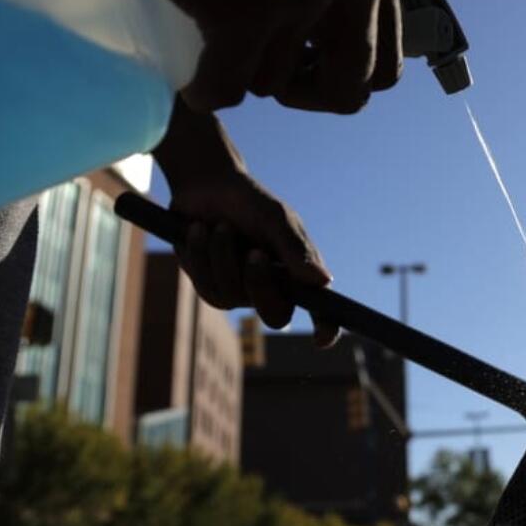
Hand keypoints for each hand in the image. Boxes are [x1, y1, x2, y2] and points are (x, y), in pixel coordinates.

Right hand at [83, 0, 401, 112]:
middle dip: (300, 94)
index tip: (301, 68)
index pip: (385, 68)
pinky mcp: (247, 8)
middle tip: (259, 69)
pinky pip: (228, 89)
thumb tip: (342, 64)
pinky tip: (190, 76)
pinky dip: (204, 90)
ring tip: (212, 27)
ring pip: (275, 85)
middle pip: (348, 92)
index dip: (340, 80)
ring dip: (239, 72)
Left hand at [152, 101, 338, 345]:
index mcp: (299, 274)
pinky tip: (199, 231)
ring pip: (232, 297)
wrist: (206, 185)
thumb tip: (323, 282)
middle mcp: (273, 288)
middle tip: (254, 252)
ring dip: (222, 256)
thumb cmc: (250, 201)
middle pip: (274, 315)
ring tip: (220, 226)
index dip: (326, 328)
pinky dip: (200, 254)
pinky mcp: (209, 286)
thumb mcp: (275, 219)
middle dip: (260, 284)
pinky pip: (205, 285)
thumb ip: (295, 249)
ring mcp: (240, 292)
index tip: (321, 339)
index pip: (321, 310)